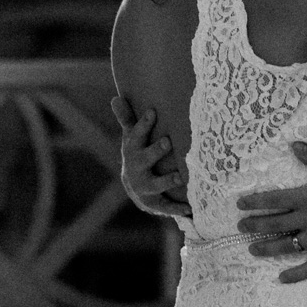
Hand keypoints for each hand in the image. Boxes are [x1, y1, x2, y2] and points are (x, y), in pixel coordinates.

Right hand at [110, 98, 190, 217]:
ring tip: (181, 177)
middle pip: (145, 158)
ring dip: (168, 180)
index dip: (143, 124)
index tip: (153, 112)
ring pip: (156, 184)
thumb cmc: (137, 153)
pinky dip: (177, 209)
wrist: (133, 188)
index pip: (136, 135)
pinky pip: (166, 206)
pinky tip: (190, 209)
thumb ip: (127, 118)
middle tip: (168, 141)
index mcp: (133, 149)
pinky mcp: (154, 202)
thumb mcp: (131, 137)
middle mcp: (137, 168)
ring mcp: (145, 186)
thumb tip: (115, 97)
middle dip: (155, 150)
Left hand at [236, 142, 306, 283]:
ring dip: (267, 247)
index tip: (240, 204)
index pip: (274, 200)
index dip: (255, 202)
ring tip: (253, 249)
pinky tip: (281, 278)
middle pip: (275, 223)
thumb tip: (293, 144)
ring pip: (287, 246)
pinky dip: (295, 274)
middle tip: (241, 227)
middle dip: (255, 225)